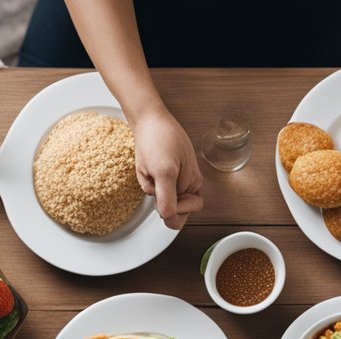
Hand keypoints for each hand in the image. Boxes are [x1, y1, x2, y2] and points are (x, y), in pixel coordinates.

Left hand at [131, 109, 203, 229]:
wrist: (148, 118)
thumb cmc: (160, 139)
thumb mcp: (164, 172)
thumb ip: (167, 198)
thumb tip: (169, 217)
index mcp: (194, 184)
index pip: (187, 212)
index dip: (175, 210)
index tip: (163, 202)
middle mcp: (186, 183)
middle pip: (173, 207)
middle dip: (161, 197)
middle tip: (155, 183)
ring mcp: (175, 177)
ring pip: (160, 196)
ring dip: (152, 186)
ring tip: (150, 170)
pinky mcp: (163, 171)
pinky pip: (153, 185)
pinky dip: (146, 179)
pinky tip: (147, 166)